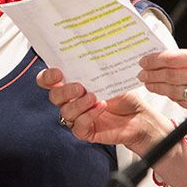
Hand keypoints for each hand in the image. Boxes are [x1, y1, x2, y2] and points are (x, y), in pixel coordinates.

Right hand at [37, 67, 156, 150]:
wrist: (139, 115)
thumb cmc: (123, 95)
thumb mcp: (109, 77)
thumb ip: (95, 70)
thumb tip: (90, 55)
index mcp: (72, 84)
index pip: (49, 81)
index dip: (47, 77)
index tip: (58, 73)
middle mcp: (71, 101)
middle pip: (54, 96)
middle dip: (64, 91)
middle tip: (80, 87)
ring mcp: (77, 117)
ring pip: (65, 112)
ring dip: (79, 104)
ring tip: (94, 97)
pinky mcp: (85, 131)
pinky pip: (78, 126)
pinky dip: (89, 116)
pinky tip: (101, 108)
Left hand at [138, 47, 186, 109]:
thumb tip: (170, 59)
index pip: (174, 58)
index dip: (155, 60)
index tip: (145, 60)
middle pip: (171, 75)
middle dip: (153, 74)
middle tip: (142, 73)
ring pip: (174, 90)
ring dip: (158, 87)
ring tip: (148, 83)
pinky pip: (184, 102)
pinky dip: (172, 96)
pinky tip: (165, 93)